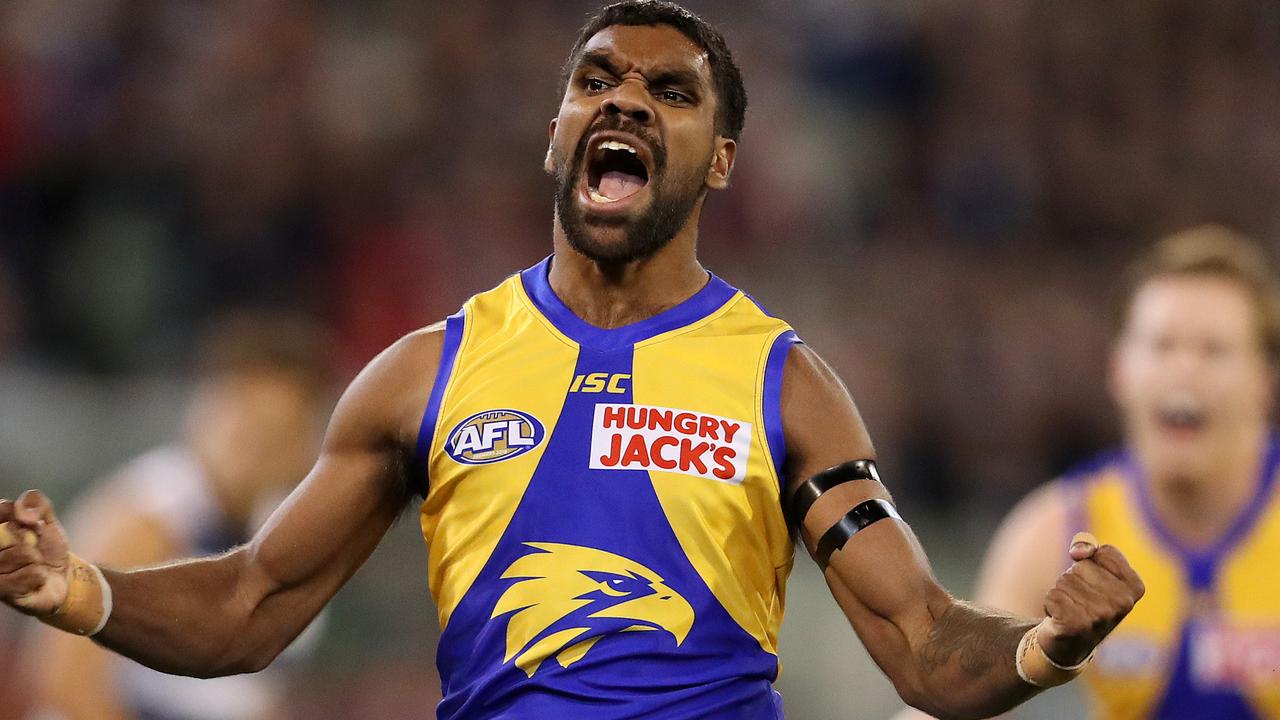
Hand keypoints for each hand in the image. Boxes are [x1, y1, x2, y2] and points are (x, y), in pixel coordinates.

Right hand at [0, 490, 70, 615]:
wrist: (59, 580)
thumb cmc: (47, 549)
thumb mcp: (47, 521)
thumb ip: (37, 504)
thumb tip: (23, 513)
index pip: (4, 508)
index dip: (24, 515)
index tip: (35, 523)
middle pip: (12, 530)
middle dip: (32, 538)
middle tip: (34, 547)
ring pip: (23, 553)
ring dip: (37, 559)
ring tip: (33, 566)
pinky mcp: (0, 589)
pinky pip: (30, 573)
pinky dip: (39, 575)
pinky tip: (34, 580)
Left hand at [1036, 532, 1144, 665]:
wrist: (1071, 642)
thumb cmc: (1085, 600)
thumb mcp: (1094, 571)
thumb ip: (1089, 548)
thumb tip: (1078, 551)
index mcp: (1135, 586)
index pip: (1104, 551)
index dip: (1090, 562)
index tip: (1094, 583)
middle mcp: (1123, 603)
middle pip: (1081, 566)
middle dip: (1073, 579)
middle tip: (1080, 600)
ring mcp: (1101, 616)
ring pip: (1064, 580)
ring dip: (1061, 592)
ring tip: (1071, 609)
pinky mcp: (1076, 625)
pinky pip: (1052, 595)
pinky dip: (1050, 603)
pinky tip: (1060, 618)